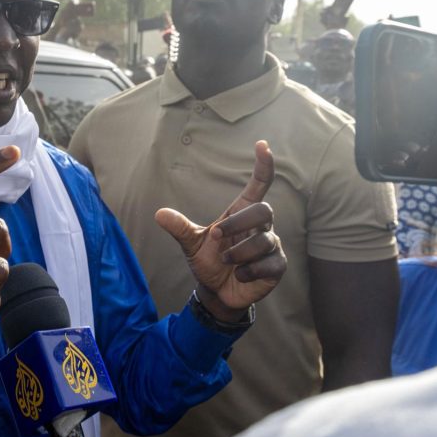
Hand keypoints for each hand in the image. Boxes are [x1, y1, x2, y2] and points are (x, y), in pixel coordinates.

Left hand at [156, 140, 285, 321]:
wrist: (217, 291)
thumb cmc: (209, 262)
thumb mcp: (192, 244)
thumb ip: (180, 228)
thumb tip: (159, 214)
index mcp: (241, 214)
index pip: (258, 186)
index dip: (263, 167)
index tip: (262, 145)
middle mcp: (260, 227)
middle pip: (263, 210)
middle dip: (238, 223)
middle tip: (216, 237)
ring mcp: (271, 246)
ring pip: (264, 240)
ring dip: (238, 253)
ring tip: (225, 262)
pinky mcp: (277, 266)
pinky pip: (270, 264)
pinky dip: (248, 271)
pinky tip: (238, 275)